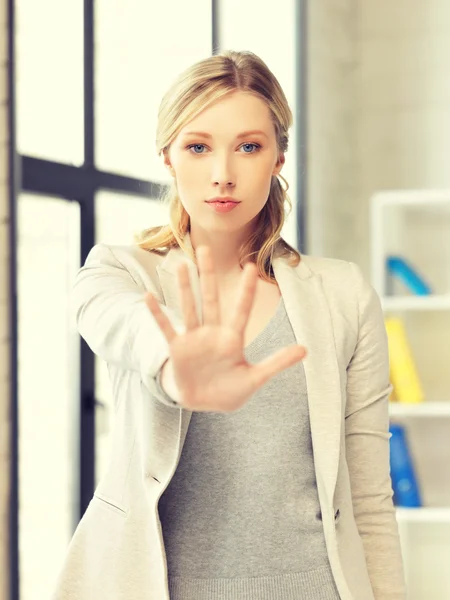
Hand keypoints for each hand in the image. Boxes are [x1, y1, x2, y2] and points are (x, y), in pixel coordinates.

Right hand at [145, 246, 306, 411]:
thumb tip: (306, 349)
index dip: (246, 290)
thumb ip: (277, 363)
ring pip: (189, 308)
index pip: (241, 309)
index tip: (251, 267)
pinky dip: (156, 315)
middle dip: (208, 275)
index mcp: (232, 339)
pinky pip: (165, 328)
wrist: (203, 402)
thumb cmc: (229, 390)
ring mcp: (193, 339)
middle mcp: (212, 333)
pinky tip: (148, 297)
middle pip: (210, 299)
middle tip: (206, 248)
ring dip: (184, 288)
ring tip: (180, 265)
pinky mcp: (177, 349)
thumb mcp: (255, 379)